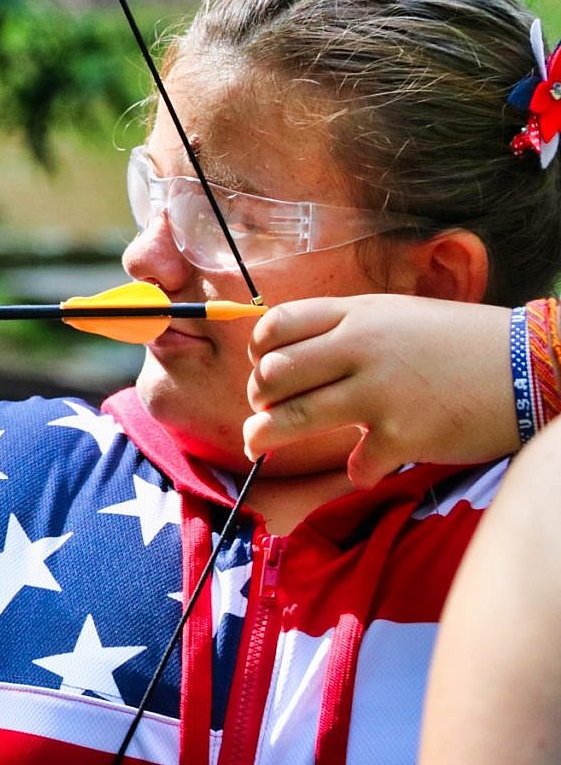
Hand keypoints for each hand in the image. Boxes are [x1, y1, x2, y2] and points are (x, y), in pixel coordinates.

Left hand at [243, 294, 516, 487]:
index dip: (259, 351)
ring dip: (264, 434)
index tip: (262, 368)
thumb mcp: (394, 315)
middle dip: (259, 396)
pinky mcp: (402, 434)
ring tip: (256, 442)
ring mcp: (379, 391)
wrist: (528, 365)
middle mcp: (360, 347)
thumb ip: (344, 329)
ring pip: (293, 416)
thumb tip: (290, 352)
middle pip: (275, 373)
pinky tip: (365, 467)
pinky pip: (355, 464)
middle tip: (263, 410)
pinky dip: (356, 471)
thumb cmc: (456, 341)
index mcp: (356, 314)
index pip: (278, 325)